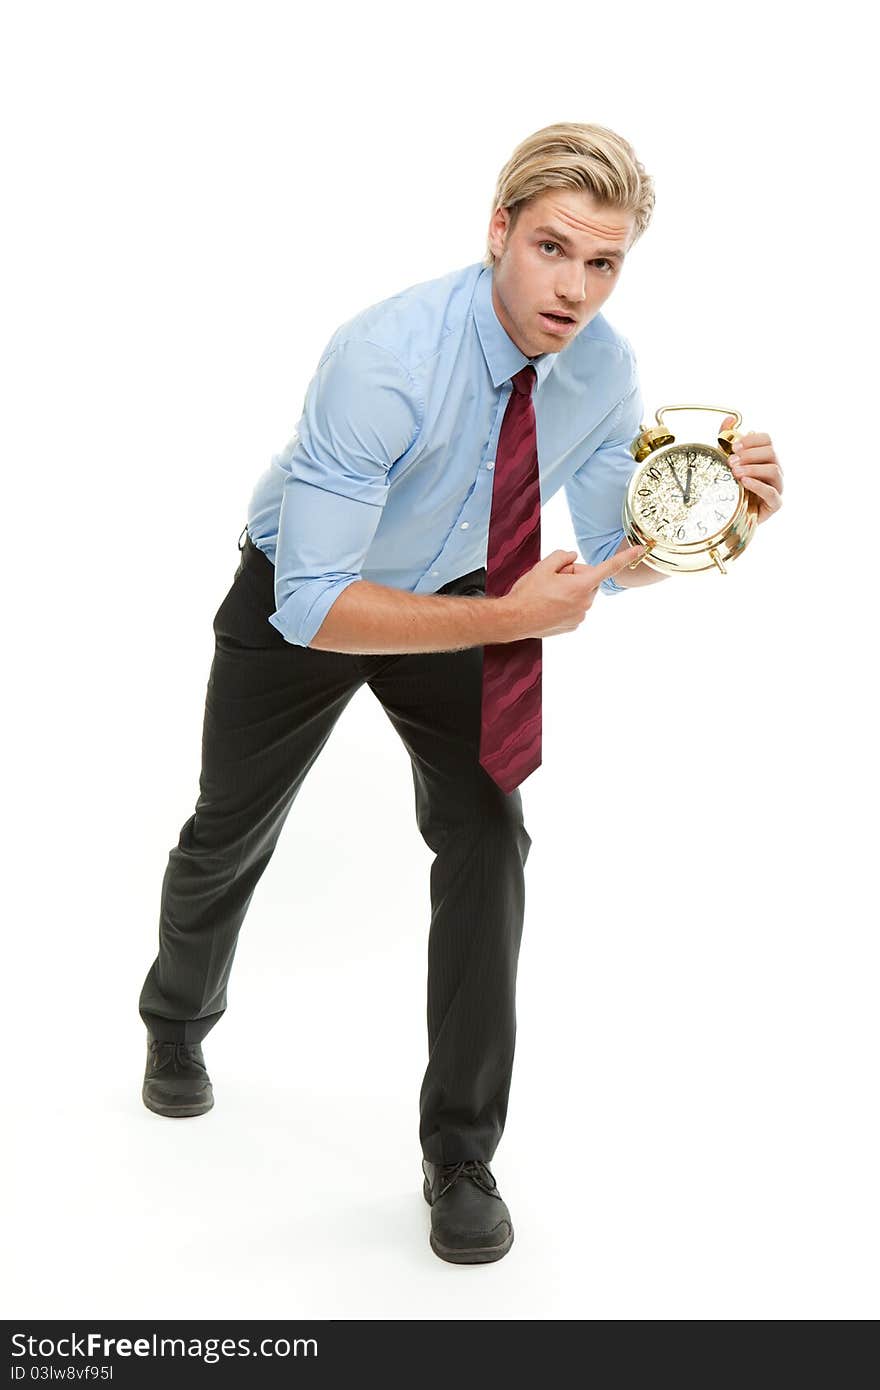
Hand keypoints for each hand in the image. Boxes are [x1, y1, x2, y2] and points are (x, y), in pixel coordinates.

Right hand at [505, 544, 645, 638]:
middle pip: (588, 579)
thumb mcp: (543, 566)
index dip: (626, 557)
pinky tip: (548, 605)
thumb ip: (563, 556)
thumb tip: (572, 558)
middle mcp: (585, 602)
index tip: (641, 550)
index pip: (608, 568)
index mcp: (581, 586)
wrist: (513, 619)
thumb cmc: (527, 593)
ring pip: (581, 594)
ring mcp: (580, 616)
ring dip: (569, 590)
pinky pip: (575, 607)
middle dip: (574, 575)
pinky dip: (565, 603)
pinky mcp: (573, 625)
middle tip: (553, 578)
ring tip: (547, 594)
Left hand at [721, 415, 783, 523]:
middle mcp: (775, 470)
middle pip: (771, 452)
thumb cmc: (732, 486)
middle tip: (730, 461)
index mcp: (766, 457)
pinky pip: (772, 493)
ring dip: (753, 468)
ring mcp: (777, 487)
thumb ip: (727, 439)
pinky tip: (744, 482)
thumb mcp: (726, 461)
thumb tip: (729, 418)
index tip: (733, 446)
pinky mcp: (775, 504)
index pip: (767, 440)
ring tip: (735, 472)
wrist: (730, 516)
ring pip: (773, 470)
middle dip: (749, 454)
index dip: (751, 440)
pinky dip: (758, 485)